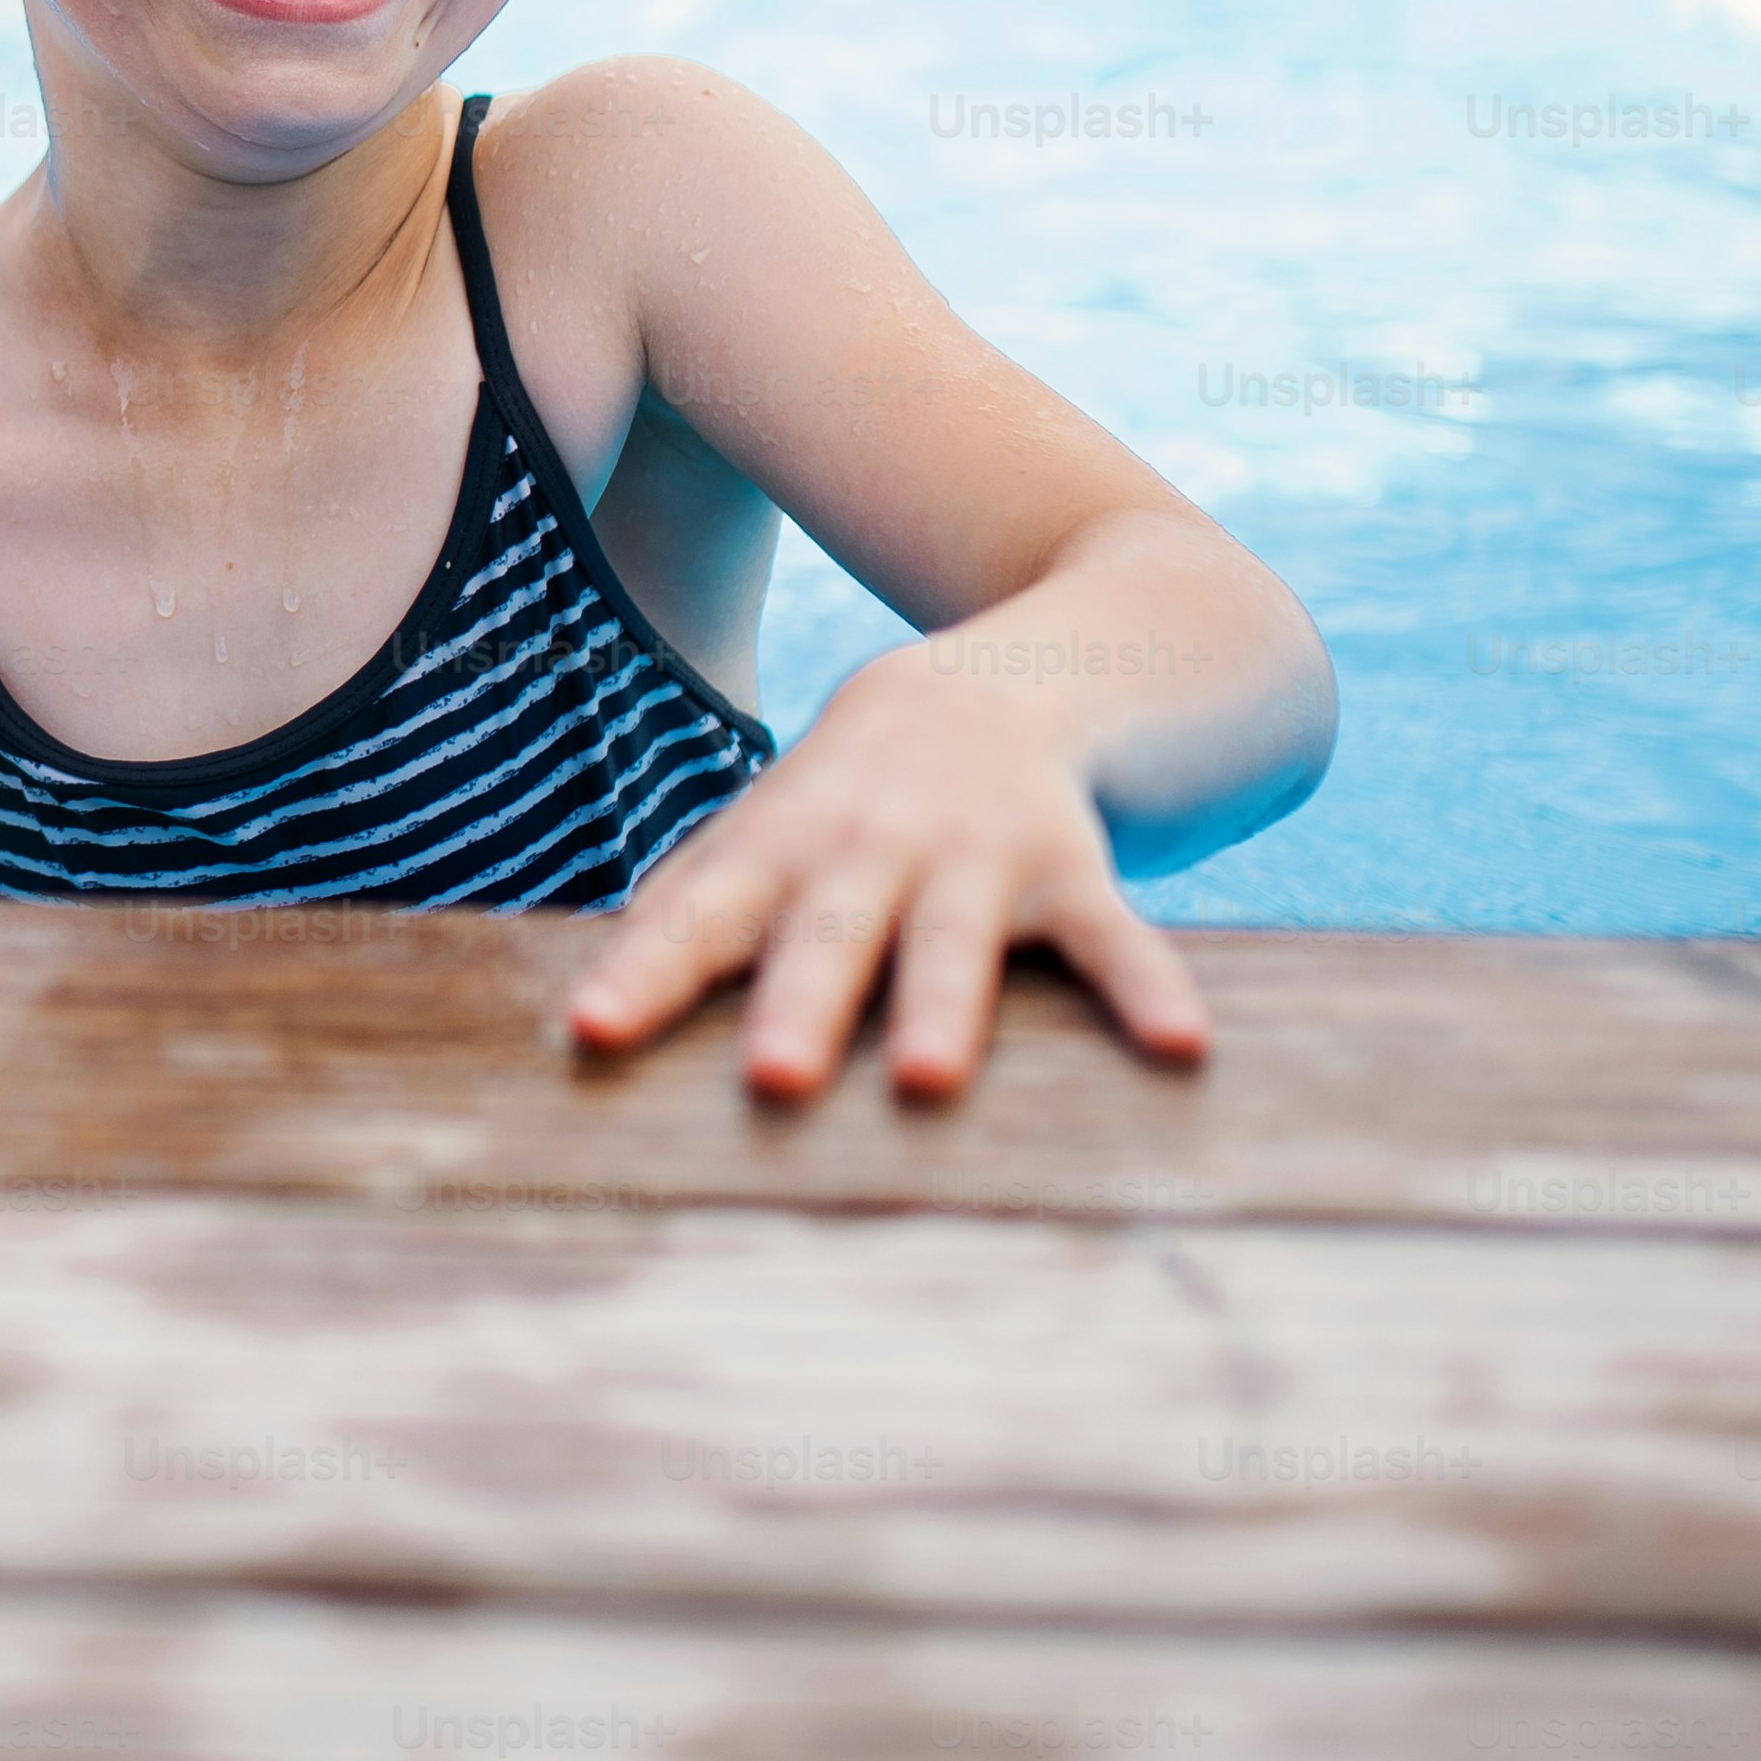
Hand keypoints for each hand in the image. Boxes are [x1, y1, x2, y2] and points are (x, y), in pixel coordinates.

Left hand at [562, 654, 1208, 1099]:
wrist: (999, 681)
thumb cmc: (843, 802)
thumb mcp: (759, 839)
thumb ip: (682, 915)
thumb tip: (579, 1006)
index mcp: (778, 852)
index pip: (698, 919)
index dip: (643, 973)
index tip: (591, 1032)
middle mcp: (868, 852)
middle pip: (826, 935)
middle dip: (799, 1004)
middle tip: (773, 1079)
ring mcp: (973, 856)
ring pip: (952, 939)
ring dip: (941, 1006)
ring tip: (924, 1077)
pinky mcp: (1069, 866)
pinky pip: (1111, 935)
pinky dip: (1147, 988)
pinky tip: (1181, 1048)